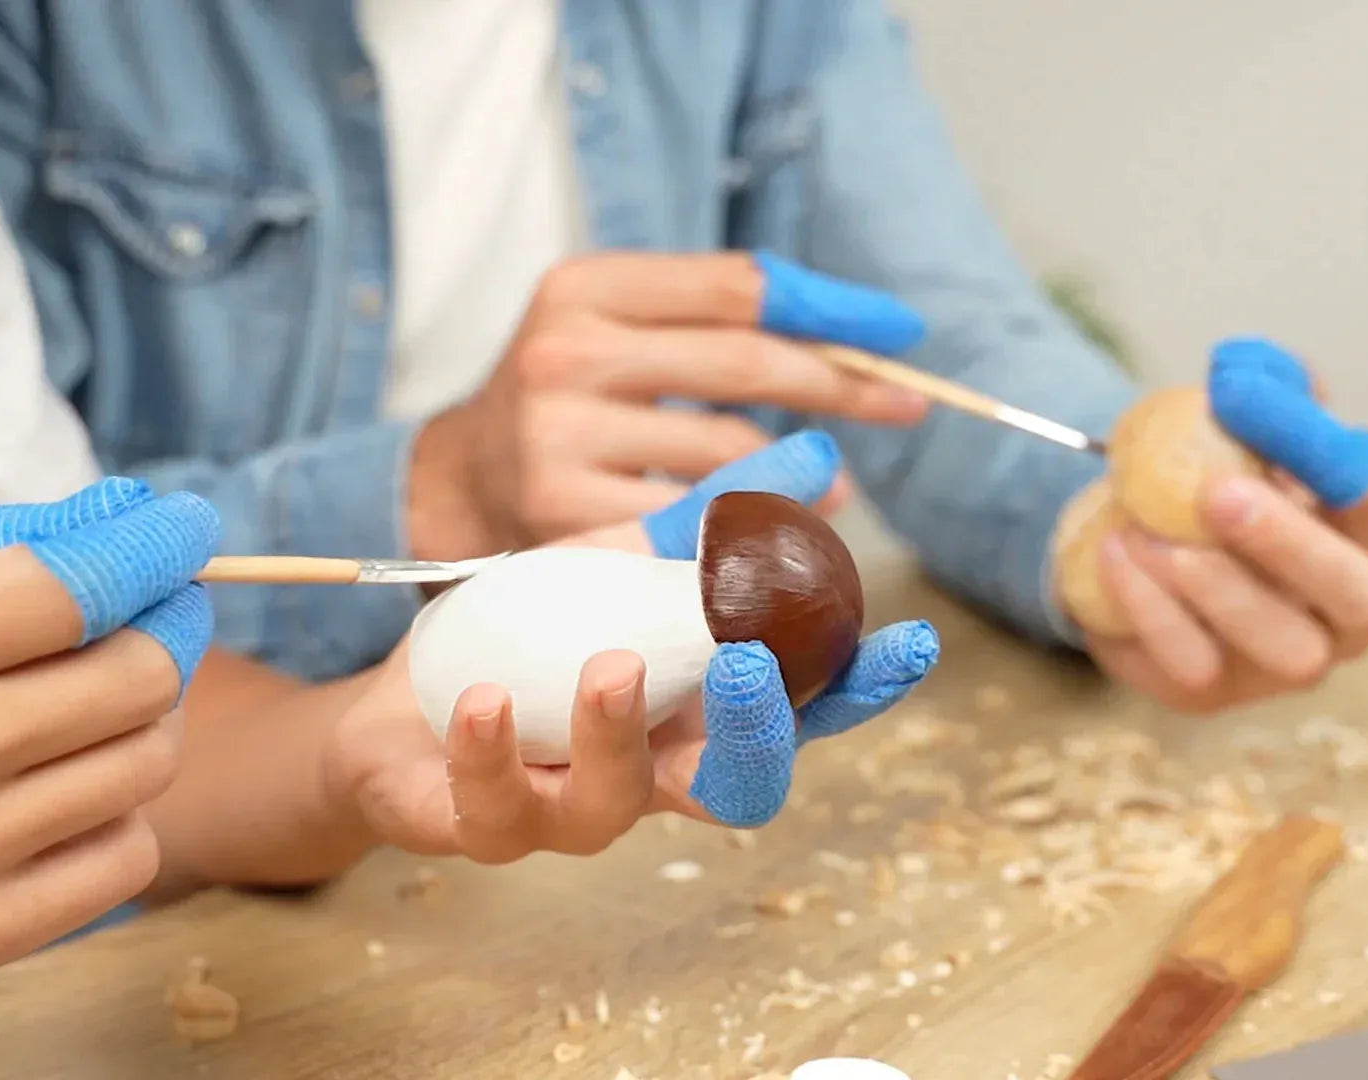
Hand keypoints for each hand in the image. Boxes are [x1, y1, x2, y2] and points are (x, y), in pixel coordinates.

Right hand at [0, 479, 217, 973]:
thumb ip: (2, 553)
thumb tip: (128, 512)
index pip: (68, 592)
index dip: (147, 547)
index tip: (184, 526)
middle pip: (139, 677)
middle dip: (165, 631)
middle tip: (163, 612)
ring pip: (151, 761)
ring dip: (146, 721)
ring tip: (97, 703)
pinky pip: (129, 855)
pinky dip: (116, 814)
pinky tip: (64, 789)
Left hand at [325, 430, 938, 861]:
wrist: (397, 702)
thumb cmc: (524, 639)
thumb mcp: (612, 563)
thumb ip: (707, 522)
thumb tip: (815, 452)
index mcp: (693, 715)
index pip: (798, 712)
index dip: (857, 689)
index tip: (908, 643)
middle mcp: (648, 775)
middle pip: (736, 784)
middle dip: (756, 733)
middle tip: (750, 663)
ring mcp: (563, 809)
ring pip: (610, 807)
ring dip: (615, 738)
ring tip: (610, 667)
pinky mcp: (477, 825)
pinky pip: (493, 810)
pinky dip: (493, 754)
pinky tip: (486, 699)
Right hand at [405, 250, 928, 558]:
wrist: (463, 482)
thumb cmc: (570, 398)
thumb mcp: (618, 328)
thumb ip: (715, 320)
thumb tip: (850, 342)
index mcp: (583, 288)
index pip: (737, 286)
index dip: (829, 308)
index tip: (897, 330)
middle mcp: (565, 355)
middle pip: (745, 363)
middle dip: (842, 384)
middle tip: (904, 404)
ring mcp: (561, 440)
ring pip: (732, 452)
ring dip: (801, 473)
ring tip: (827, 486)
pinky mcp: (566, 519)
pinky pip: (698, 522)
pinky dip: (752, 525)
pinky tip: (772, 533)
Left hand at [1087, 338, 1367, 711]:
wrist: (1130, 549)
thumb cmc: (1208, 490)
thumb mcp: (1239, 434)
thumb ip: (1262, 397)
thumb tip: (1250, 367)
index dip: (1355, 486)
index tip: (1328, 454)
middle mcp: (1346, 619)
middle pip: (1362, 599)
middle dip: (1292, 544)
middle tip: (1219, 494)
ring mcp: (1281, 666)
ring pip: (1280, 644)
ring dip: (1210, 583)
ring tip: (1146, 529)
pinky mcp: (1208, 691)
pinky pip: (1189, 663)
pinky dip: (1149, 607)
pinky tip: (1115, 552)